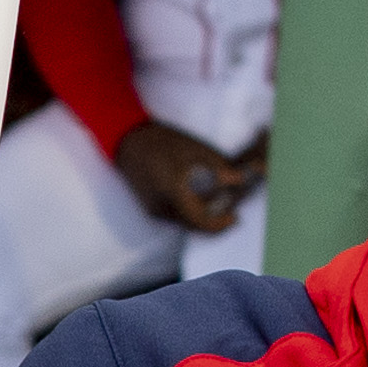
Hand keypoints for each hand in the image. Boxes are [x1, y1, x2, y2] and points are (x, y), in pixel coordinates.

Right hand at [115, 121, 251, 234]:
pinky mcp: (150, 208)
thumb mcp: (196, 150)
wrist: (128, 140)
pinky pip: (175, 218)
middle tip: (231, 210)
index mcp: (174, 195)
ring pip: (185, 223)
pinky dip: (190, 213)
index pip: (202, 223)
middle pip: (195, 227)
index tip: (235, 217)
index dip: (222, 224)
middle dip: (214, 222)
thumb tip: (239, 180)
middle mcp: (163, 209)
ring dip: (202, 218)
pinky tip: (198, 198)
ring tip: (216, 202)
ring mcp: (154, 211)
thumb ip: (220, 167)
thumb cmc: (162, 141)